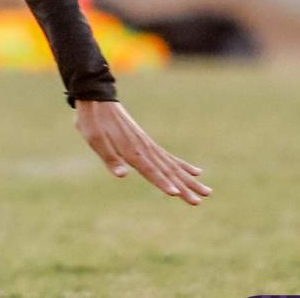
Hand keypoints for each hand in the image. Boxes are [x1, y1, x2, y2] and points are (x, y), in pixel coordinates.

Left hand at [74, 99, 210, 204]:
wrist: (96, 98)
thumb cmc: (92, 121)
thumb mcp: (94, 139)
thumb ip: (110, 158)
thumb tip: (123, 175)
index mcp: (131, 150)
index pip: (150, 171)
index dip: (162, 183)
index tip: (176, 194)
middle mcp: (144, 148)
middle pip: (168, 171)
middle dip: (184, 187)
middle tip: (200, 200)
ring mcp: (148, 145)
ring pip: (173, 166)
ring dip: (189, 179)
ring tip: (207, 191)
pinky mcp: (147, 142)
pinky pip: (169, 157)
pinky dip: (183, 165)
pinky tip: (196, 172)